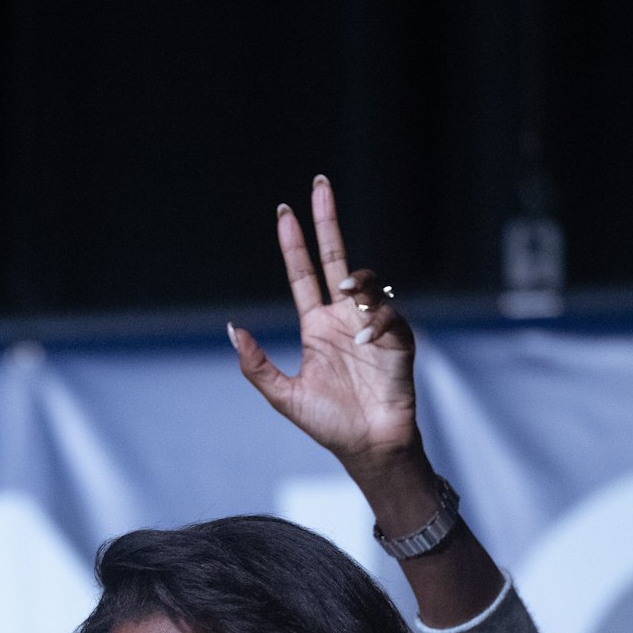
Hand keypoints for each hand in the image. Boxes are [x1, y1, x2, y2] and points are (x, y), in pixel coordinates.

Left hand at [230, 175, 418, 477]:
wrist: (370, 448)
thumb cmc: (330, 425)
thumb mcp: (283, 397)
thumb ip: (257, 365)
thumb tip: (234, 328)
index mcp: (316, 327)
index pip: (303, 275)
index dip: (294, 244)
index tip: (284, 213)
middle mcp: (343, 319)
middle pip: (335, 259)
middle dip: (327, 221)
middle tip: (319, 184)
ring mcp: (372, 326)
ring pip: (366, 283)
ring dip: (358, 282)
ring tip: (350, 295)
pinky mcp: (398, 340)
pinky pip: (390, 314)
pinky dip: (378, 320)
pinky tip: (368, 338)